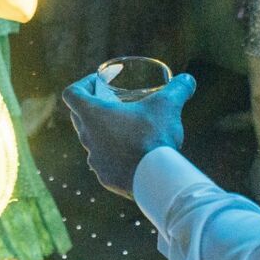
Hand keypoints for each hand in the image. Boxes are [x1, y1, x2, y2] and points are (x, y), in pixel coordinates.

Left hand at [61, 69, 197, 197]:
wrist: (155, 179)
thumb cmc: (154, 137)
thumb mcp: (167, 106)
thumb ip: (177, 89)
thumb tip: (188, 79)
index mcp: (92, 115)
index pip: (71, 94)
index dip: (82, 85)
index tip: (98, 84)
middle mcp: (87, 137)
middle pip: (78, 116)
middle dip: (93, 107)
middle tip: (113, 104)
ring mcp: (94, 159)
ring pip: (91, 141)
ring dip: (104, 133)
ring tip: (126, 130)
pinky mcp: (105, 176)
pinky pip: (104, 162)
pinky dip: (113, 155)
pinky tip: (130, 154)